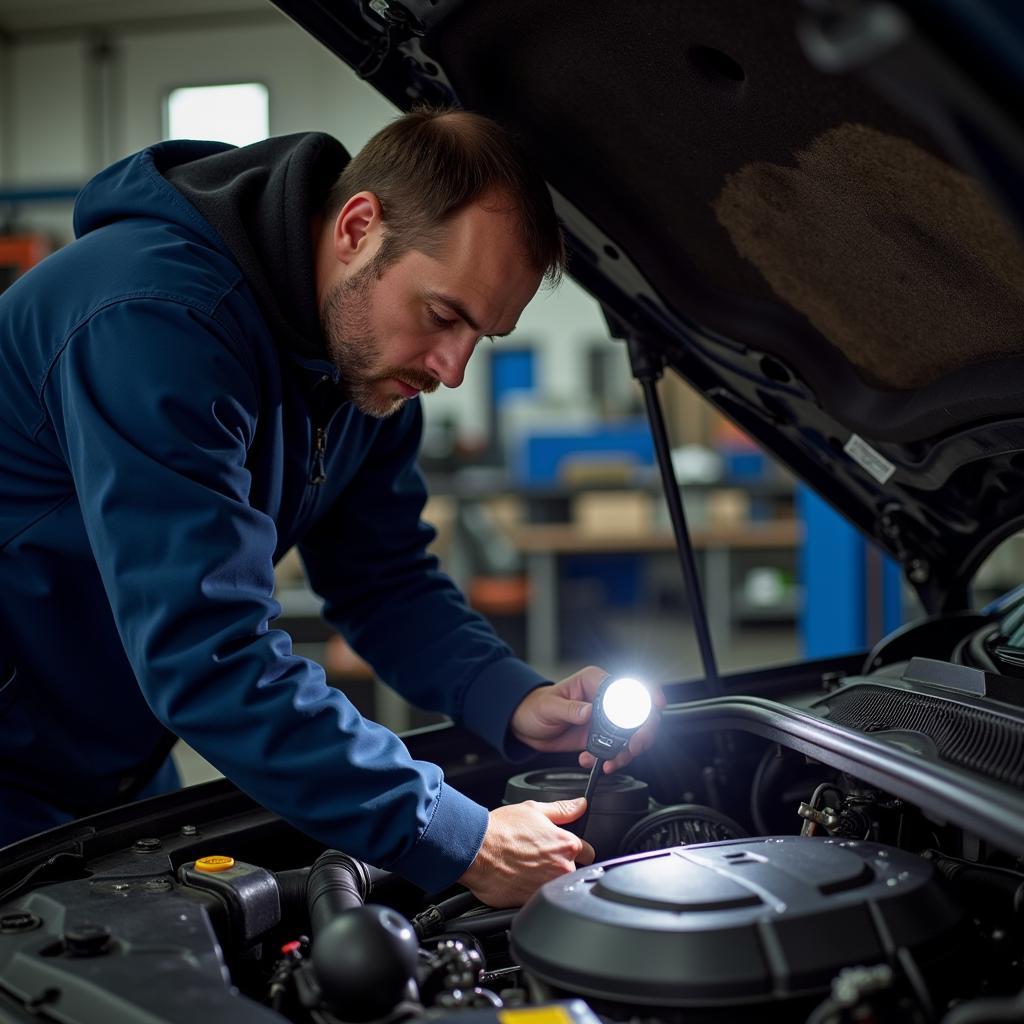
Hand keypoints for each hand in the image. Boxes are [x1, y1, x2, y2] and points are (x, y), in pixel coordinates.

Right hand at [458, 798, 594, 906]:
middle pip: (574, 871)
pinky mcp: (532, 902)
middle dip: (560, 866)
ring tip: (526, 868)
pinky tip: (519, 880)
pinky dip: (532, 892)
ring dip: (547, 880)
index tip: (562, 850)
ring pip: (556, 885)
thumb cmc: (501, 830)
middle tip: (539, 858)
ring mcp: (548, 887)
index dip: (575, 850)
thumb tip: (581, 805)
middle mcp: (562, 868)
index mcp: (566, 844)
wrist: (476, 851)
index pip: (587, 852)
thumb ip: (562, 810)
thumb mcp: (534, 810)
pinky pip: (539, 899)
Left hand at [510, 665, 664, 774]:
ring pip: (631, 735)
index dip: (648, 694)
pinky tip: (594, 762)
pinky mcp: (599, 737)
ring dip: (626, 752)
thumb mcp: (549, 706)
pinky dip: (611, 759)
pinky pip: (615, 749)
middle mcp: (604, 699)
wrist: (525, 725)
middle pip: (638, 713)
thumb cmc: (535, 706)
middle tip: (635, 746)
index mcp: (594, 681)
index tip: (656, 706)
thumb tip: (587, 712)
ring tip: (612, 762)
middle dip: (643, 732)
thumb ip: (569, 709)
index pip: (628, 685)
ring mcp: (604, 719)